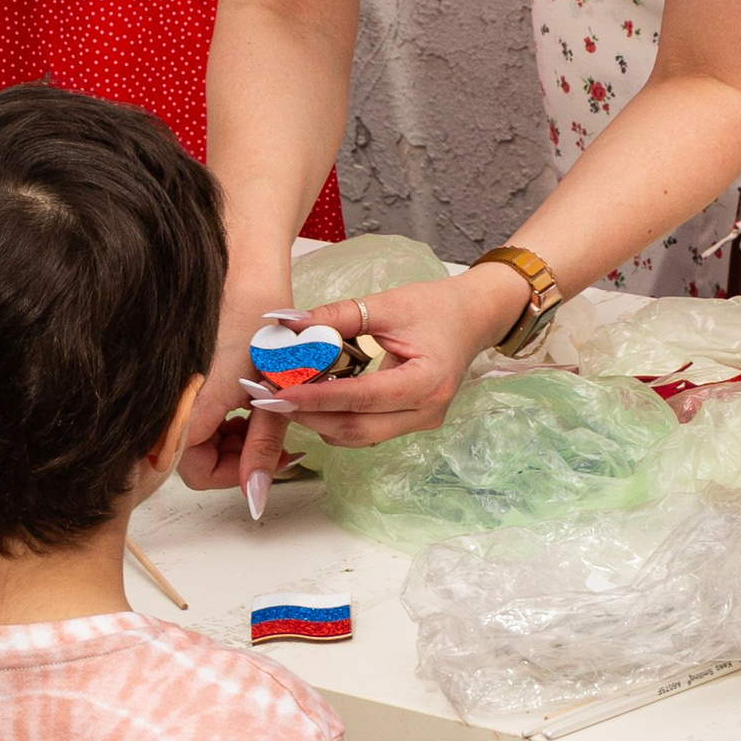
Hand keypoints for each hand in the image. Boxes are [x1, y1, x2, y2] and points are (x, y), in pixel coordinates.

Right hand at [179, 261, 306, 493]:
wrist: (244, 267)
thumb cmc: (258, 321)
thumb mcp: (269, 391)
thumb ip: (261, 445)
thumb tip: (255, 495)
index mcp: (188, 409)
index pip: (196, 473)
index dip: (236, 474)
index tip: (270, 459)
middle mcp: (172, 403)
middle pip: (194, 459)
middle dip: (237, 456)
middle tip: (272, 438)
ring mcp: (177, 389)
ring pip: (197, 439)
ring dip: (232, 437)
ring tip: (263, 414)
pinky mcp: (184, 377)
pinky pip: (197, 414)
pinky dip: (224, 416)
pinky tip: (249, 398)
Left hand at [266, 267, 529, 453]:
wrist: (474, 318)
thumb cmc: (436, 307)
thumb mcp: (386, 304)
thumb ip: (335, 316)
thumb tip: (285, 323)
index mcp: (427, 381)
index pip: (360, 398)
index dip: (315, 399)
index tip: (276, 392)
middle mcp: (426, 412)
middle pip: (356, 428)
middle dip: (307, 416)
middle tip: (266, 396)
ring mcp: (420, 423)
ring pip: (358, 436)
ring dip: (317, 420)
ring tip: (281, 395)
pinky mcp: (410, 423)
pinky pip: (365, 430)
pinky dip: (334, 419)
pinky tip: (310, 399)